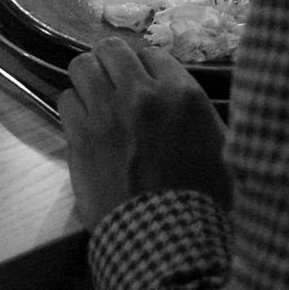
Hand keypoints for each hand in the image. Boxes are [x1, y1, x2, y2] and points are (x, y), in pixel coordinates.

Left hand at [61, 36, 231, 227]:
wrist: (168, 240)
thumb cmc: (205, 200)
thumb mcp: (223, 148)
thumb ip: (199, 114)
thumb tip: (183, 98)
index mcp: (182, 95)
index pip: (153, 54)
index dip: (147, 69)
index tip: (145, 84)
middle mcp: (142, 94)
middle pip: (111, 48)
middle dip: (112, 63)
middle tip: (114, 83)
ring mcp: (107, 113)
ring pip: (81, 66)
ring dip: (88, 79)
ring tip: (95, 97)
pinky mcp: (80, 136)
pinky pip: (65, 99)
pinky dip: (74, 108)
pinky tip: (84, 124)